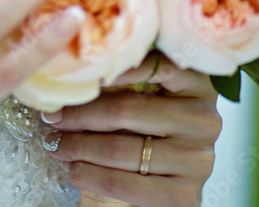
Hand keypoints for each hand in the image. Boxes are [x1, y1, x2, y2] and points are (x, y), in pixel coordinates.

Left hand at [40, 53, 221, 206]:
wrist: (169, 178)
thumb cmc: (151, 124)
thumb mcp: (150, 91)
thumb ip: (126, 74)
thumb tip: (72, 65)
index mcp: (197, 84)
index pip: (154, 65)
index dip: (111, 68)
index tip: (75, 72)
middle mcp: (206, 120)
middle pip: (129, 110)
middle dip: (81, 113)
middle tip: (52, 116)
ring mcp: (199, 160)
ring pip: (123, 149)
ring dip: (79, 146)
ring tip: (55, 143)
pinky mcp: (186, 195)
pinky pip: (127, 185)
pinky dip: (92, 176)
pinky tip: (73, 169)